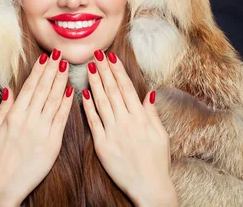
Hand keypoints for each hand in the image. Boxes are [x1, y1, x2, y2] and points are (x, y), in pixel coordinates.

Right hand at [0, 49, 74, 206]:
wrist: (6, 184)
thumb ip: (3, 109)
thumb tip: (8, 89)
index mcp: (14, 116)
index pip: (29, 87)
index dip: (39, 71)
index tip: (46, 57)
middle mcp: (29, 120)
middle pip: (43, 89)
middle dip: (52, 70)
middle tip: (60, 53)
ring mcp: (42, 131)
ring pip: (54, 101)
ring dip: (61, 82)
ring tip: (67, 66)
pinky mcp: (53, 143)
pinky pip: (62, 119)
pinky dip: (67, 104)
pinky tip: (72, 91)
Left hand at [81, 50, 177, 206]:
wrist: (150, 187)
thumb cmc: (157, 161)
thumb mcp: (160, 135)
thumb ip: (152, 113)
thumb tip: (148, 93)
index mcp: (140, 118)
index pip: (126, 88)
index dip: (117, 71)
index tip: (110, 57)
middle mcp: (126, 122)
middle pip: (112, 91)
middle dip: (103, 71)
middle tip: (95, 55)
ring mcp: (113, 133)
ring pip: (101, 103)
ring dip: (94, 83)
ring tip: (88, 68)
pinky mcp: (102, 146)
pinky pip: (93, 123)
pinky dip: (87, 108)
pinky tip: (82, 94)